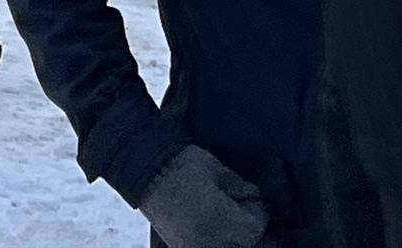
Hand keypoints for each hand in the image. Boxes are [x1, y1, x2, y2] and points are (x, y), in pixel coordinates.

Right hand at [138, 143, 267, 247]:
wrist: (142, 167)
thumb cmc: (180, 162)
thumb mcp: (217, 169)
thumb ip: (241, 188)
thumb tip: (255, 198)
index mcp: (219, 217)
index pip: (254, 229)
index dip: (258, 212)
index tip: (254, 200)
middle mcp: (208, 239)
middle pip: (244, 245)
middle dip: (246, 228)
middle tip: (242, 210)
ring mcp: (193, 247)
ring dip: (231, 238)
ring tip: (225, 219)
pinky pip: (207, 246)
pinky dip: (214, 240)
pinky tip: (210, 226)